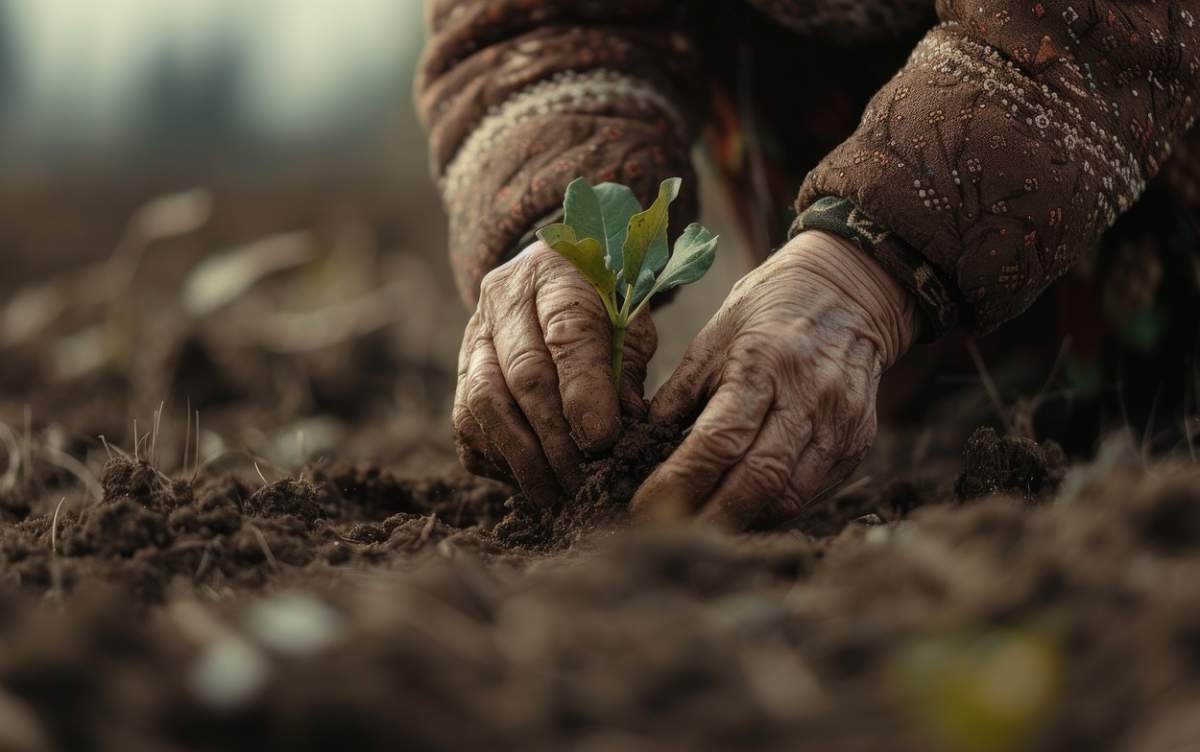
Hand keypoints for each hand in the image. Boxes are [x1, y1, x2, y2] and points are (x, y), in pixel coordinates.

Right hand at [454, 242, 656, 506]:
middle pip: (521, 376)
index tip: (602, 439)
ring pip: (482, 402)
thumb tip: (625, 427)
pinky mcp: (460, 371)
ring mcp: (473, 337)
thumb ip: (627, 366)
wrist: (554, 271)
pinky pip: (464, 422)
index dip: (584, 391)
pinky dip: (493, 458)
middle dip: (553, 438)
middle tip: (579, 482)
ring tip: (551, 494)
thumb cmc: (601, 301)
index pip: (568, 334)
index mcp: (556, 277)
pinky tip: (524, 479)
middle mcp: (503, 302)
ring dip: (519, 457)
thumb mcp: (628, 318)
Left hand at [631, 230, 917, 528]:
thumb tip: (638, 447)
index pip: (719, 441)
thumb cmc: (768, 309)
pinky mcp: (859, 441)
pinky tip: (742, 513)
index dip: (679, 482)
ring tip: (700, 532)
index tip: (642, 507)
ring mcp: (840, 423)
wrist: (851, 290)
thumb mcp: (714, 336)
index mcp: (764, 362)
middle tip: (666, 537)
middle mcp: (809, 396)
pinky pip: (812, 492)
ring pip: (790, 496)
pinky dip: (774, 510)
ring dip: (742, 522)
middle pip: (757, 480)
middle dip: (709, 518)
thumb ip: (679, 394)